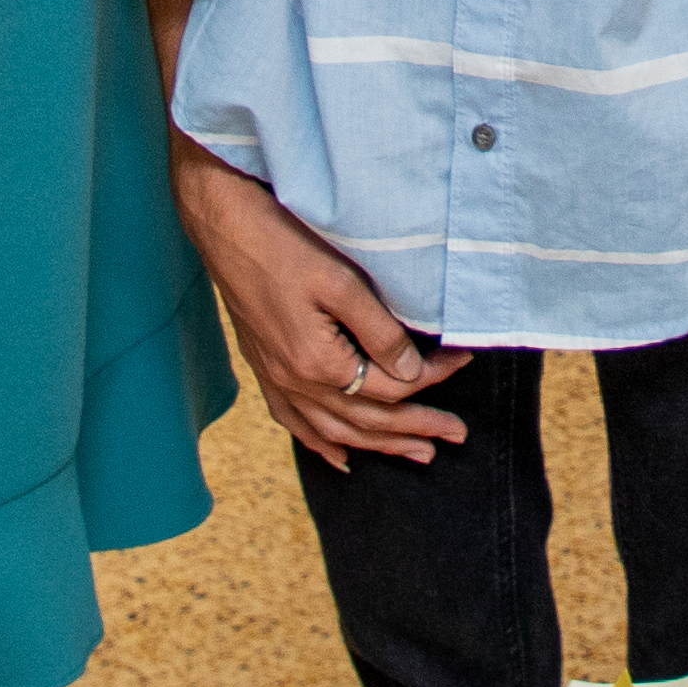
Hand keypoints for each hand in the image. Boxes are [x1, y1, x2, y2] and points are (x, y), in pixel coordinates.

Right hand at [173, 147, 471, 465]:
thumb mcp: (340, 282)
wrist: (224, 229)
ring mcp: (277, 380)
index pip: (391, 387)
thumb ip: (379, 331)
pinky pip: (295, 422)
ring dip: (378, 446)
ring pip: (335, 430)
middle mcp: (296, 382)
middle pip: (367, 421)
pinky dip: (321, 443)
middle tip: (456, 435)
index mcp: (318, 364)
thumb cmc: (283, 245)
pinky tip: (340, 456)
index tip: (463, 360)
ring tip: (417, 454)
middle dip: (415, 430)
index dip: (433, 379)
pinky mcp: (265, 369)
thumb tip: (413, 374)